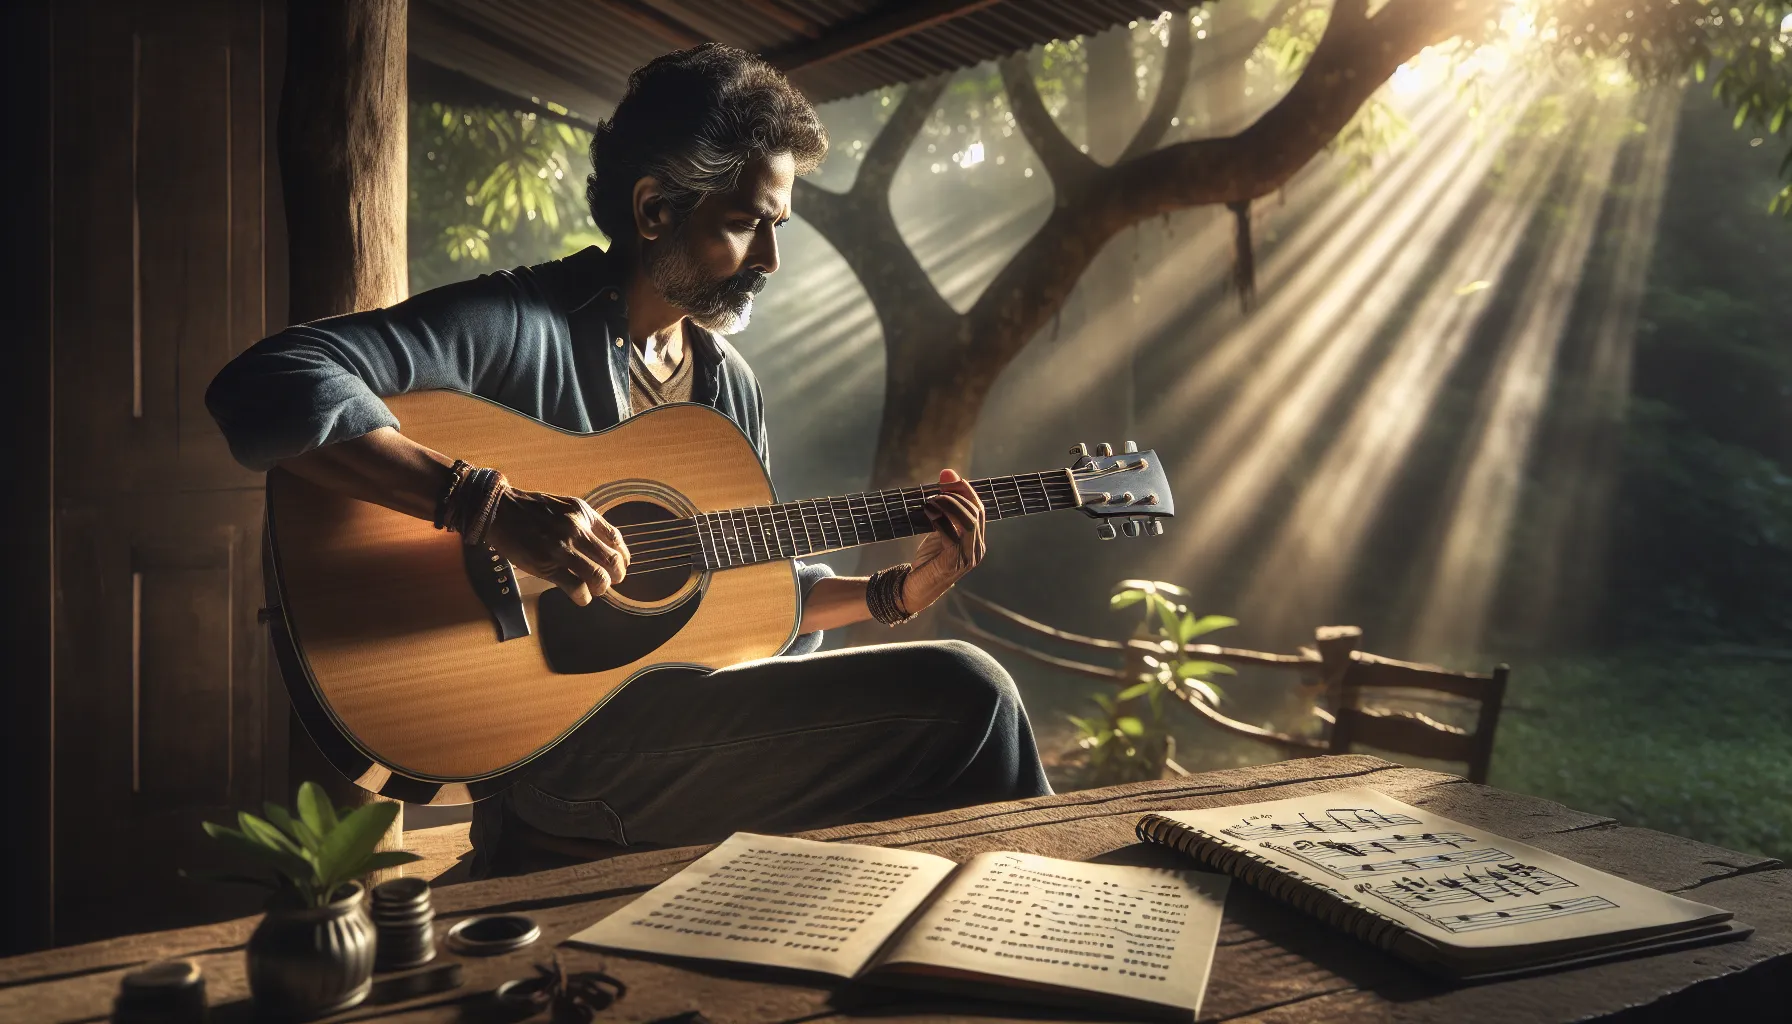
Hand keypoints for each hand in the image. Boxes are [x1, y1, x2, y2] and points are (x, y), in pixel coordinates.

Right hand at [483, 486, 629, 605]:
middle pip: (612, 561)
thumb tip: (604, 546)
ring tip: (595, 590)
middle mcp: (577, 529)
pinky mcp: (547, 565)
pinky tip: (581, 597)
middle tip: (609, 582)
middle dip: (616, 577)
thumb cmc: (532, 510)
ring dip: (601, 588)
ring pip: (598, 576)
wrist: (500, 511)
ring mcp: (562, 548)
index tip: (620, 566)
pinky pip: (575, 586)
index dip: (622, 558)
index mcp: (584, 514)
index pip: (616, 540)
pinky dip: (583, 597)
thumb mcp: (565, 507)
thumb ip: (585, 522)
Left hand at [902, 469, 986, 612]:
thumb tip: (947, 472)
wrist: (915, 589)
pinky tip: (928, 513)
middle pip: (976, 513)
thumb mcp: (939, 529)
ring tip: (931, 501)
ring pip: (969, 523)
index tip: (949, 476)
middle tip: (937, 490)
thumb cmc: (928, 560)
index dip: (965, 491)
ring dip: (949, 506)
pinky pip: (952, 536)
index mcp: (976, 540)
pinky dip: (940, 520)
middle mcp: (977, 549)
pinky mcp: (953, 563)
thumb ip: (944, 505)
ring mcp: (968, 558)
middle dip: (957, 496)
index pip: (979, 509)